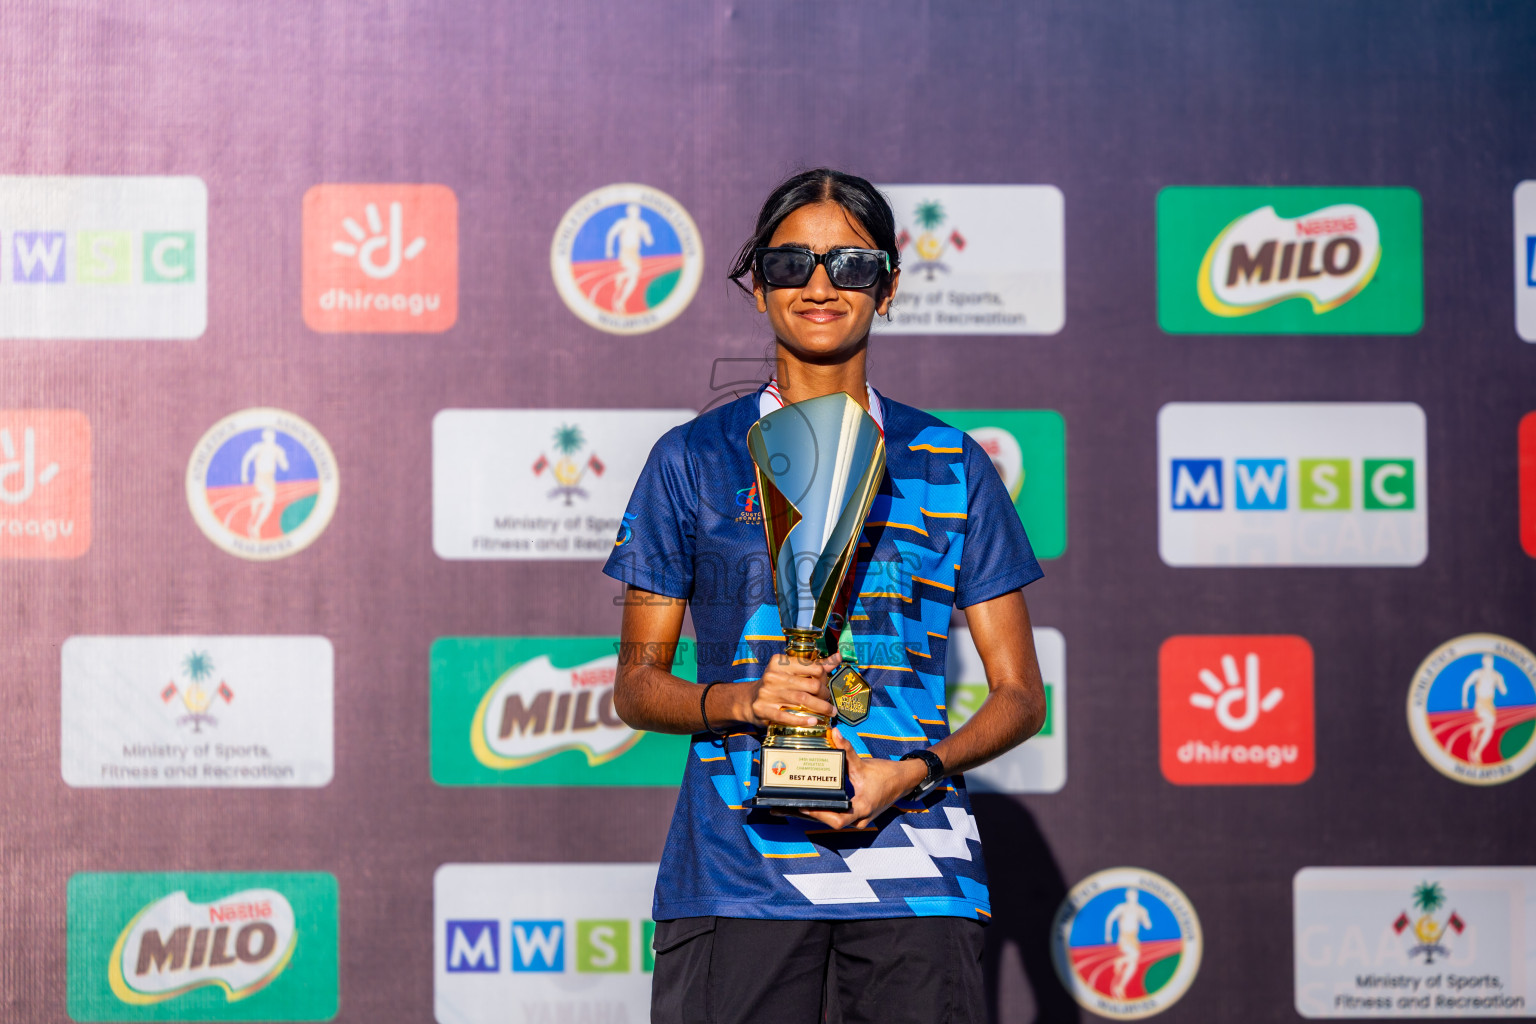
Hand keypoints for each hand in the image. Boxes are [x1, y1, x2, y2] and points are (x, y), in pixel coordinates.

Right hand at [737, 650, 839, 729]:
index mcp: (780, 662)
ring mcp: (767, 693)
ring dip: (821, 708)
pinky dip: (803, 720)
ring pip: (803, 700)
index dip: (825, 678)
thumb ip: (813, 665)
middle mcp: (773, 676)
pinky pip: (787, 716)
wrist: (747, 700)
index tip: (827, 685)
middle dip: (825, 695)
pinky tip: (813, 721)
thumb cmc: (774, 684)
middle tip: (829, 701)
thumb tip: (837, 658)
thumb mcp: (789, 670)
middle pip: (811, 685)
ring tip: (829, 712)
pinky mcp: (763, 710)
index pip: (813, 667)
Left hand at [784, 729, 928, 830]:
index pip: (835, 819)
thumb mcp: (864, 763)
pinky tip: (805, 803)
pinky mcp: (855, 815)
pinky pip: (834, 815)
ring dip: (810, 814)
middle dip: (805, 814)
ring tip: (786, 807)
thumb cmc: (887, 774)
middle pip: (827, 821)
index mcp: (861, 809)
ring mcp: (857, 819)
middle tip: (781, 807)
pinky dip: (820, 810)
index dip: (817, 814)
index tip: (800, 806)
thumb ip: (847, 750)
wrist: (904, 780)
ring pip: (830, 820)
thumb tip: (834, 733)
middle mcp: (858, 819)